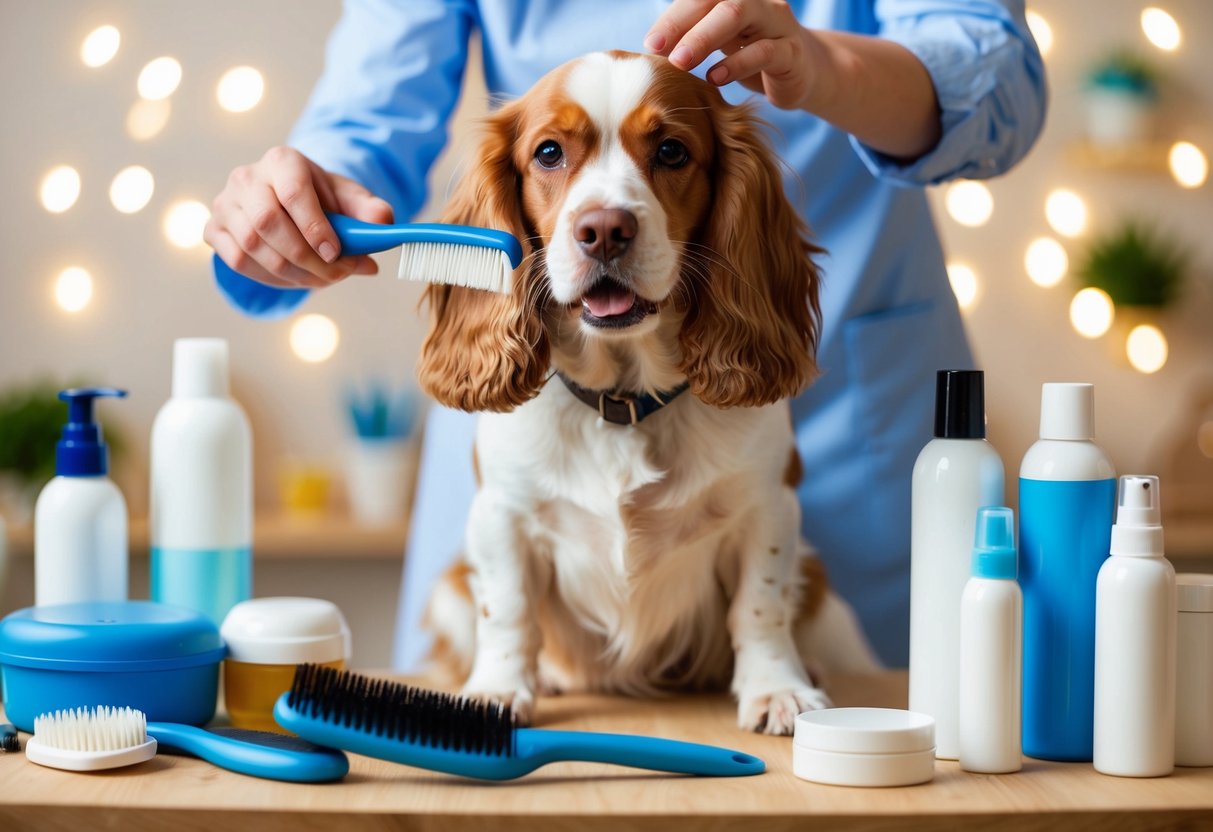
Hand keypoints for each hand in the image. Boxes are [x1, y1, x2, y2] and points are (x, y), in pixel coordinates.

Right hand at [204, 146, 393, 288]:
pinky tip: (296, 278)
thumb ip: (370, 209)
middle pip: (268, 223)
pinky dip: (269, 278)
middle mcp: (246, 177)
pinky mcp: (213, 229)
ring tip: (323, 279)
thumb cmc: (320, 199)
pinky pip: (237, 261)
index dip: (314, 227)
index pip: (293, 193)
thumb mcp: (348, 198)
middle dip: (307, 258)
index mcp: (282, 161)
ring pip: (252, 246)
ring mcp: (224, 203)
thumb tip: (384, 222)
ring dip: (292, 272)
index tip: (336, 253)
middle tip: (338, 275)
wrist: (284, 201)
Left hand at [644, 0, 830, 110]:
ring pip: (738, 15)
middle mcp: (756, 0)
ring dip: (704, 37)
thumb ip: (691, 38)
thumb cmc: (751, 55)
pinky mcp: (791, 51)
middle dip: (682, 22)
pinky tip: (715, 78)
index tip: (649, 44)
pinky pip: (763, 51)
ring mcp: (776, 22)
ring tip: (680, 62)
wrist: (801, 73)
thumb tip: (652, 47)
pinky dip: (736, 64)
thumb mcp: (719, 43)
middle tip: (656, 50)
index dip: (672, 17)